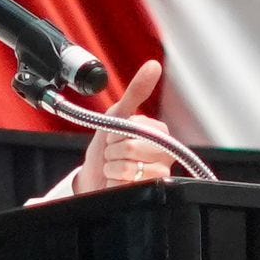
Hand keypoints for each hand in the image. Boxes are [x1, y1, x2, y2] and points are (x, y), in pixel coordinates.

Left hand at [78, 60, 174, 191]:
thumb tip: (154, 64)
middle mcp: (165, 155)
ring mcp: (158, 176)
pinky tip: (118, 182)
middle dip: (113, 151)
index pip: (138, 129)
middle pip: (132, 148)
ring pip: (130, 167)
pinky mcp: (149, 194)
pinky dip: (114, 182)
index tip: (115, 136)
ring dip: (112, 167)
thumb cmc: (107, 145)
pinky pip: (126, 184)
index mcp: (161, 134)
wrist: (94, 178)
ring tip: (115, 168)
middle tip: (114, 153)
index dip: (118, 133)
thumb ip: (136, 91)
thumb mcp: (118, 115)